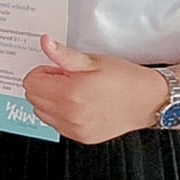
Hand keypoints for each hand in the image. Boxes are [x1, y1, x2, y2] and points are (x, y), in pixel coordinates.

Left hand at [24, 34, 164, 143]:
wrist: (148, 101)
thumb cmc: (124, 79)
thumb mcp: (93, 61)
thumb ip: (63, 55)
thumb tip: (45, 42)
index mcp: (70, 92)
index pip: (30, 81)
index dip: (43, 71)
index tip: (59, 69)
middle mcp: (70, 114)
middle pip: (32, 97)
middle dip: (44, 85)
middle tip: (66, 79)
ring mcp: (75, 128)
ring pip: (41, 112)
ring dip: (49, 101)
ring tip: (73, 92)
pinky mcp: (81, 137)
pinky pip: (55, 125)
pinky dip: (59, 114)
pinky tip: (77, 105)